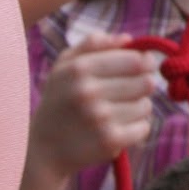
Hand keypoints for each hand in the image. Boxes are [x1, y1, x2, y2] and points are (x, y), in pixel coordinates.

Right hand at [30, 32, 156, 180]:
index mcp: (80, 68)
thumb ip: (93, 44)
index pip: (136, 60)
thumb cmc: (58, 102)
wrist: (43, 150)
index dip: (145, 64)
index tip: (141, 70)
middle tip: (129, 94)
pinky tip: (119, 129)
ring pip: (146, 106)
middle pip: (146, 82)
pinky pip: (143, 128)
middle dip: (141, 87)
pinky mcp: (109, 141)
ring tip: (119, 113)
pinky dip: (136, 129)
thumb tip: (128, 39)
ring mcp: (100, 118)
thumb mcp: (64, 66)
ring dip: (137, 109)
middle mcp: (89, 91)